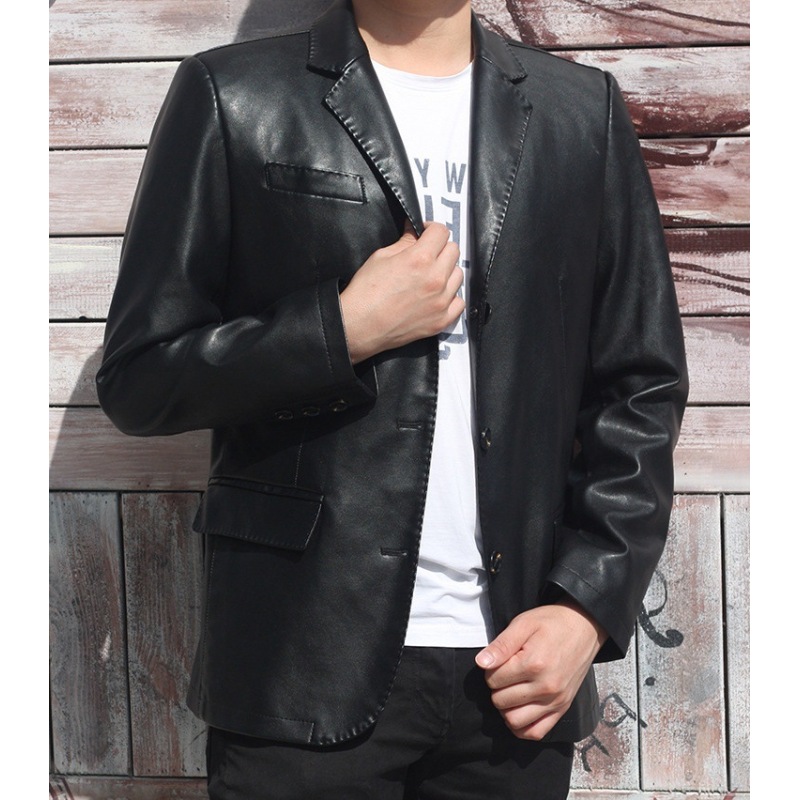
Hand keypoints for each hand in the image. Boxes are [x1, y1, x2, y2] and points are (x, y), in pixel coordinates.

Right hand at [339, 221, 463, 362]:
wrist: (359, 326)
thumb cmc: (365, 293)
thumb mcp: (381, 257)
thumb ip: (404, 242)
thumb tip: (414, 231)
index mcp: (420, 259)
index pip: (441, 232)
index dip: (432, 230)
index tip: (426, 234)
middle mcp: (436, 278)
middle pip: (453, 251)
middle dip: (440, 249)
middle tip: (426, 255)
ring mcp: (441, 301)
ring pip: (458, 275)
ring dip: (446, 272)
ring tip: (430, 277)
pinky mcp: (441, 320)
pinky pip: (459, 302)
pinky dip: (450, 297)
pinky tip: (436, 296)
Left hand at [475, 599, 607, 739]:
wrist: (584, 627)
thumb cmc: (552, 623)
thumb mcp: (523, 623)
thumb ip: (501, 645)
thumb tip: (481, 663)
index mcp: (534, 664)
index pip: (493, 679)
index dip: (490, 669)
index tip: (500, 659)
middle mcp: (546, 687)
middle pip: (501, 701)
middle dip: (496, 688)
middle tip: (504, 673)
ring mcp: (556, 701)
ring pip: (514, 721)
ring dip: (505, 708)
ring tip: (510, 690)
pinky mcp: (562, 709)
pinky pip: (536, 732)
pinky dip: (522, 727)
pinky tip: (518, 709)